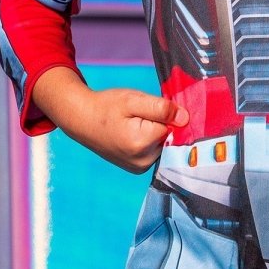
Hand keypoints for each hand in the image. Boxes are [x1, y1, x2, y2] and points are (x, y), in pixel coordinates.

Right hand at [32, 67, 187, 173]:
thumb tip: (185, 118)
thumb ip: (161, 108)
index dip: (165, 114)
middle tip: (137, 115)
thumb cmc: (107, 106)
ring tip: (133, 124)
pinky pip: (155, 152)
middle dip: (160, 124)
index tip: (148, 108)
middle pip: (169, 138)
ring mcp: (140, 167)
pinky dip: (151, 141)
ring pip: (163, 145)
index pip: (172, 126)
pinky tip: (134, 133)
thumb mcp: (134, 99)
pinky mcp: (138, 168)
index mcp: (142, 143)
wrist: (82, 120)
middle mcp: (143, 161)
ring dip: (156, 133)